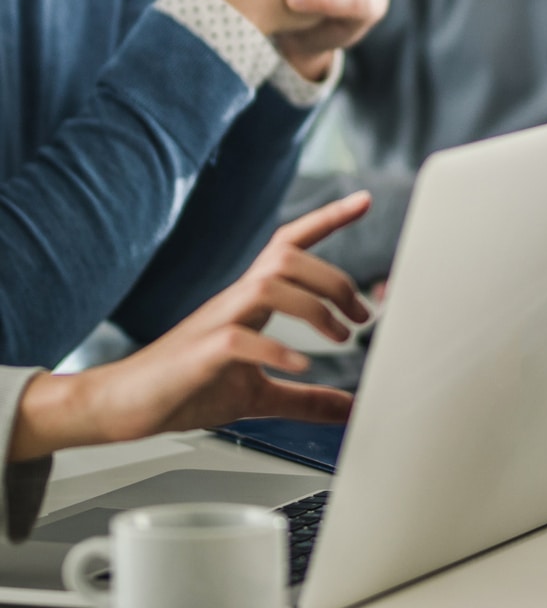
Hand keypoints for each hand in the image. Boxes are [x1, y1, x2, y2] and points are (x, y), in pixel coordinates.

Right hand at [9, 194, 374, 461]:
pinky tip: (300, 366)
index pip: (289, 245)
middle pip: (287, 258)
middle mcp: (233, 302)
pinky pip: (239, 338)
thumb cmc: (186, 389)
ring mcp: (214, 324)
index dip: (326, 219)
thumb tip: (348, 406)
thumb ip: (304, 398)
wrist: (122, 408)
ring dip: (313, 307)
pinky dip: (275, 349)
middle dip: (334, 277)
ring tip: (339, 337)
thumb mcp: (257, 395)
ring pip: (267, 285)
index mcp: (248, 301)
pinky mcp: (199, 355)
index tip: (364, 200)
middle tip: (362, 314)